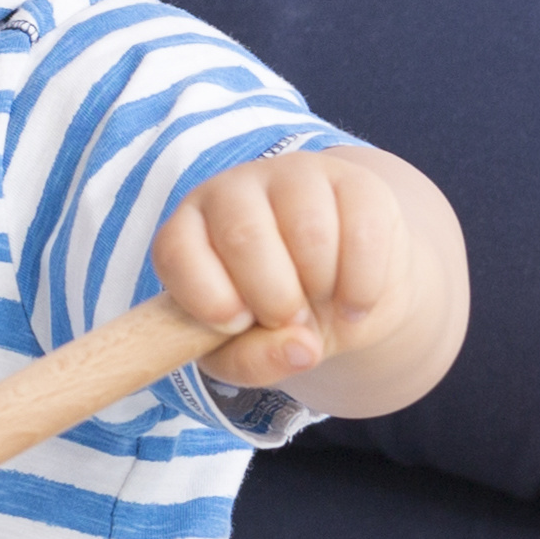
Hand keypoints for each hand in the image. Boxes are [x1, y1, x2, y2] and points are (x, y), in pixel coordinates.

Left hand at [152, 146, 448, 407]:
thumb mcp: (248, 353)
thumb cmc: (273, 317)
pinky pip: (363, 230)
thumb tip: (301, 349)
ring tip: (323, 303)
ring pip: (307, 228)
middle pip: (243, 236)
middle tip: (289, 319)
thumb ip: (253, 361)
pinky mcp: (356, 182)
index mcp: (190, 229)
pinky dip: (363, 283)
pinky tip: (355, 300)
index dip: (206, 297)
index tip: (238, 324)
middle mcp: (234, 190)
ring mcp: (295, 176)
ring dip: (321, 287)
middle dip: (272, 297)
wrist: (339, 288)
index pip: (176, 250)